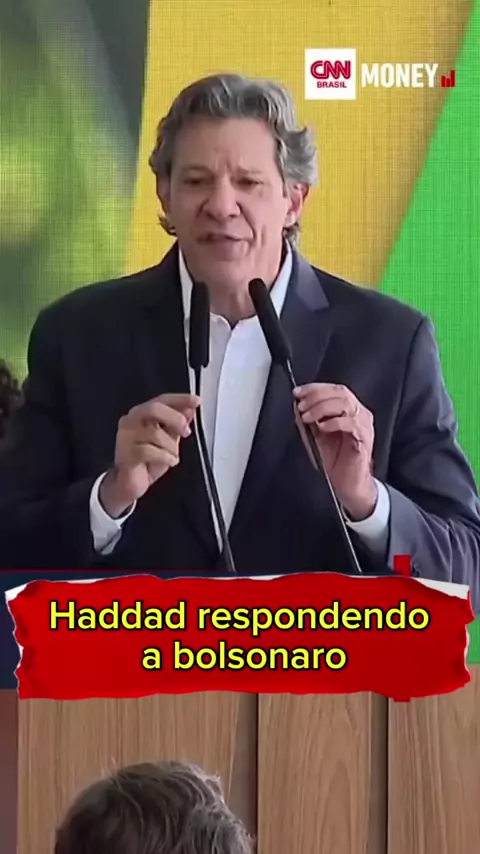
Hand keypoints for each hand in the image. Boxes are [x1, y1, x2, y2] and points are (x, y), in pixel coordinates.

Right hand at [100, 393, 200, 517]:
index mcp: (142, 414)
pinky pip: (149, 451)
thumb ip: (177, 424)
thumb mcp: (169, 440)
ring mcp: (126, 437)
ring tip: (172, 456)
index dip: (180, 399)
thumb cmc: (147, 461)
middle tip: (186, 431)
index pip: (162, 400)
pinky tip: (168, 461)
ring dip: (171, 447)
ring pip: (155, 433)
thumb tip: (189, 410)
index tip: (196, 401)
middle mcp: (131, 421)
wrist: (130, 484)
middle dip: (175, 418)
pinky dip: (164, 457)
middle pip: (154, 409)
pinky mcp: (125, 453)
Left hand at [293, 383, 376, 520]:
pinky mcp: (364, 438)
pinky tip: (323, 428)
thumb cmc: (336, 460)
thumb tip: (297, 404)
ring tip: (308, 417)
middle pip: (340, 392)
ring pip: (345, 404)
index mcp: (349, 410)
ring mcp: (363, 425)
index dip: (314, 388)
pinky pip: (351, 423)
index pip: (334, 389)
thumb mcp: (316, 435)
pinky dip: (334, 422)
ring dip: (322, 407)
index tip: (298, 392)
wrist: (348, 484)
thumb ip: (309, 419)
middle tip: (301, 406)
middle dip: (316, 396)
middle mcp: (358, 414)